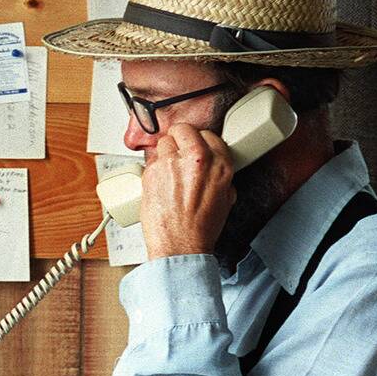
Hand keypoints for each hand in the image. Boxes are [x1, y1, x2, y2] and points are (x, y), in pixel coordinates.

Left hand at [140, 123, 235, 258]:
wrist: (180, 246)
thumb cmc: (201, 228)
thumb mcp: (225, 198)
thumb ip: (219, 175)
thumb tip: (212, 164)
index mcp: (220, 164)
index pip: (207, 134)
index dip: (199, 142)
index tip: (194, 148)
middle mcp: (196, 159)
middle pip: (183, 129)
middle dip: (180, 139)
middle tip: (178, 153)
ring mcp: (171, 163)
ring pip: (164, 142)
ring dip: (165, 154)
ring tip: (169, 173)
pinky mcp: (151, 171)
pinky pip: (151, 160)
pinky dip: (154, 169)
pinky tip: (160, 185)